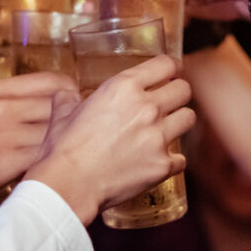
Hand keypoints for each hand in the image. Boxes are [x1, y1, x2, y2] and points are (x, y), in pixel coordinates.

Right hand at [0, 72, 76, 209]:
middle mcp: (3, 107)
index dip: (72, 97)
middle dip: (73, 123)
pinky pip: (43, 159)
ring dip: (62, 147)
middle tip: (77, 139)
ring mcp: (4, 134)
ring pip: (56, 133)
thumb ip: (10, 105)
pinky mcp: (4, 163)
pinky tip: (46, 173)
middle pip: (61, 106)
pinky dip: (50, 165)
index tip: (76, 112)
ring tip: (62, 158)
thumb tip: (48, 110)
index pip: (55, 81)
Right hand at [25, 55, 195, 223]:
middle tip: (171, 101)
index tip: (173, 72)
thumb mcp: (62, 114)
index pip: (166, 64)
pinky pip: (181, 158)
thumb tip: (65, 94)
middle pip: (183, 90)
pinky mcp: (163, 165)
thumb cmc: (64, 149)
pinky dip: (172, 160)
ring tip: (168, 129)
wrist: (69, 185)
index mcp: (123, 87)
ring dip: (179, 122)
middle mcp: (147, 107)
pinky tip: (159, 162)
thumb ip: (68, 98)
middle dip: (178, 94)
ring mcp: (158, 137)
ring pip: (189, 118)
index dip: (172, 67)